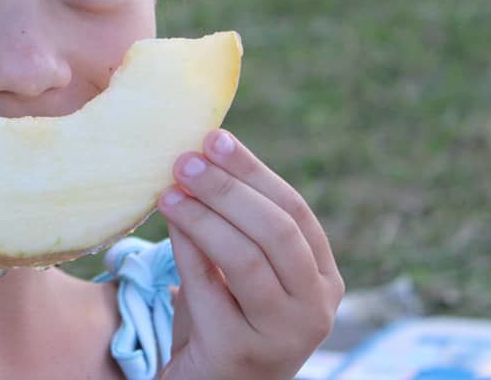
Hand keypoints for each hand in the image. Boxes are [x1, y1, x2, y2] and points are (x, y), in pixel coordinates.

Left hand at [156, 130, 343, 379]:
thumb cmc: (221, 319)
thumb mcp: (238, 269)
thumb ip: (235, 224)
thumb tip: (199, 155)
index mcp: (323, 278)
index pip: (295, 210)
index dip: (252, 169)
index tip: (213, 137)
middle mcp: (316, 308)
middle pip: (277, 229)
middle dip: (228, 187)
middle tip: (184, 159)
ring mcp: (284, 335)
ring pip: (246, 258)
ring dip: (204, 215)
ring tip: (168, 189)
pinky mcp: (242, 352)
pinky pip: (209, 288)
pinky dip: (187, 248)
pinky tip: (167, 221)